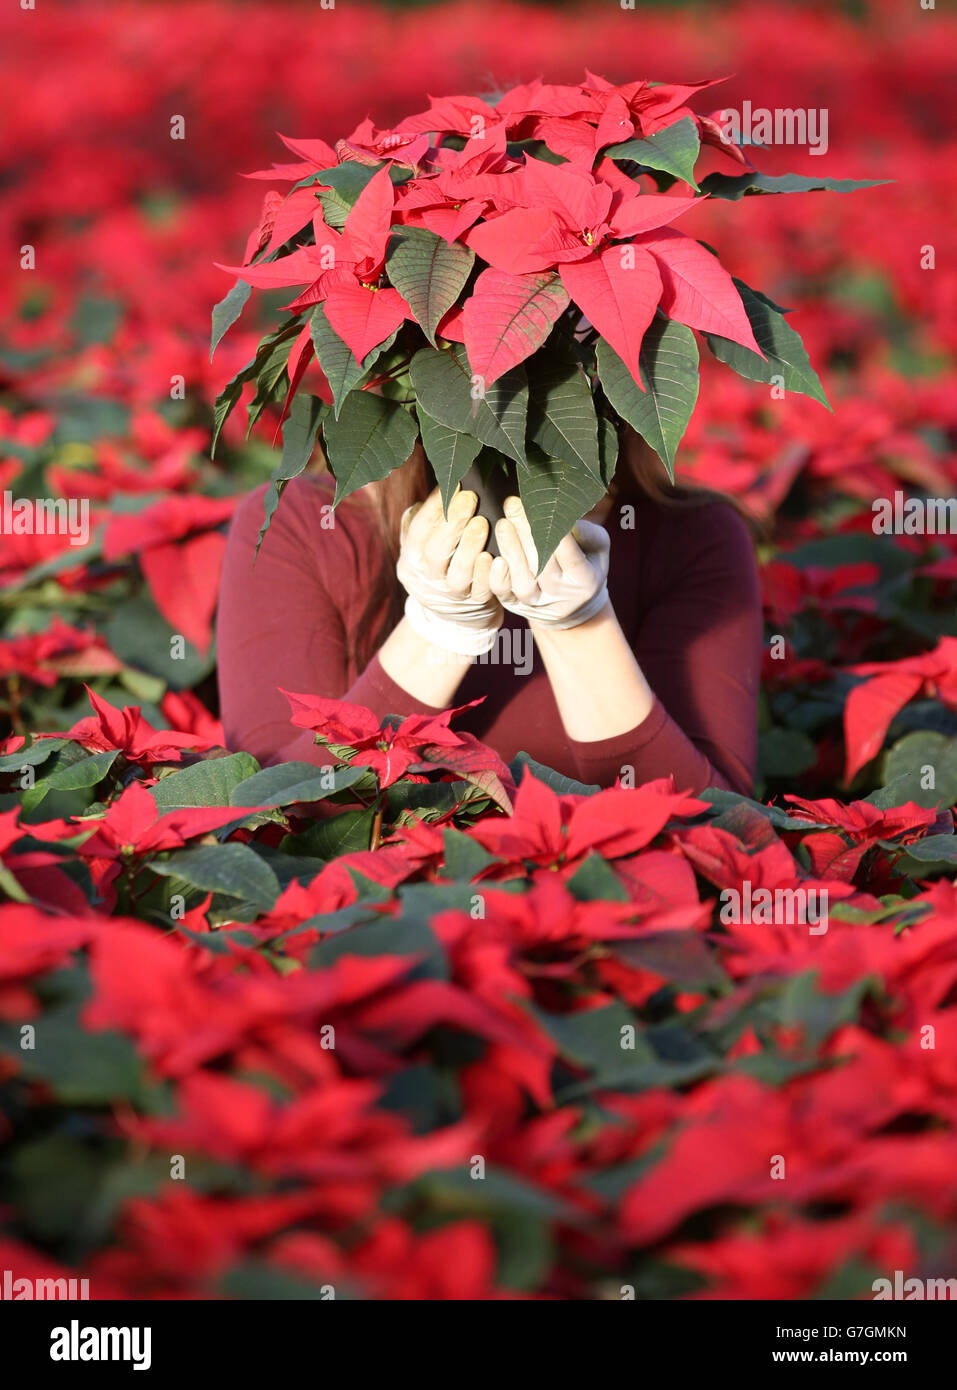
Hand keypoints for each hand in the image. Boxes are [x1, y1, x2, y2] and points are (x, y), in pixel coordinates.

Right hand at [396, 487, 502, 654]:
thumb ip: (419, 522)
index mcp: (411, 559)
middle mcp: (427, 578)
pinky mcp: (475, 603)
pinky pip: (481, 590)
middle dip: (453, 523)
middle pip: (436, 552)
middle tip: (470, 498)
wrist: (448, 611)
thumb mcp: (419, 546)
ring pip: (459, 574)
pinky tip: (495, 556)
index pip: (419, 531)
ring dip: (470, 547)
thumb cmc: (435, 563)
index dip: (434, 508)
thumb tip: (434, 491)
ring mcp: (452, 594)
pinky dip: (487, 574)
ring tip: (482, 522)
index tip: (452, 485)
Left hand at [489, 496, 610, 629]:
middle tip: (514, 504)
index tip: (542, 505)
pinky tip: (494, 557)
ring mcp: (538, 603)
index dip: (555, 531)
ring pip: (522, 580)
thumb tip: (566, 518)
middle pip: (542, 564)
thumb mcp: (598, 548)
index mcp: (586, 580)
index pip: (570, 554)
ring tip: (504, 524)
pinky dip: (497, 577)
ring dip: (510, 549)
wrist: (573, 606)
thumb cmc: (585, 564)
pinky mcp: (517, 605)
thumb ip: (588, 533)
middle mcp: (561, 595)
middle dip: (526, 532)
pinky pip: (504, 594)